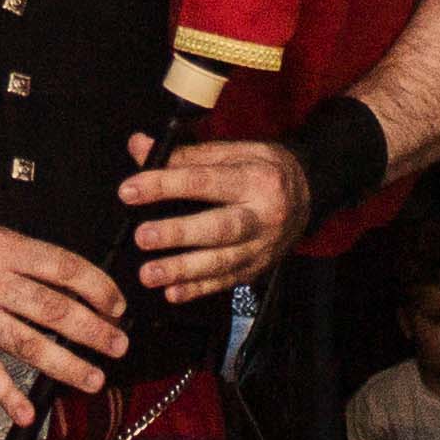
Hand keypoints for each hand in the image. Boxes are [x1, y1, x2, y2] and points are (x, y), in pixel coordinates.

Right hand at [0, 224, 128, 423]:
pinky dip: (10, 396)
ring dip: (67, 365)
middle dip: (92, 330)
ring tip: (93, 377)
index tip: (116, 306)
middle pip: (51, 308)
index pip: (62, 267)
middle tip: (116, 344)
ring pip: (28, 344)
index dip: (96, 288)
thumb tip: (92, 293)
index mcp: (3, 247)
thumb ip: (39, 264)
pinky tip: (28, 411)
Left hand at [123, 133, 313, 298]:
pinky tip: (172, 293)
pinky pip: (227, 282)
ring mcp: (262, 246)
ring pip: (222, 262)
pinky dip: (198, 289)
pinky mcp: (258, 268)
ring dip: (183, 270)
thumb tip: (140, 147)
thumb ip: (185, 153)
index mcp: (255, 178)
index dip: (165, 185)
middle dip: (178, 234)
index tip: (130, 190)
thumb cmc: (262, 168)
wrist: (309, 193)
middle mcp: (262, 214)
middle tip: (142, 236)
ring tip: (149, 273)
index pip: (204, 181)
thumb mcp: (233, 151)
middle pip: (219, 227)